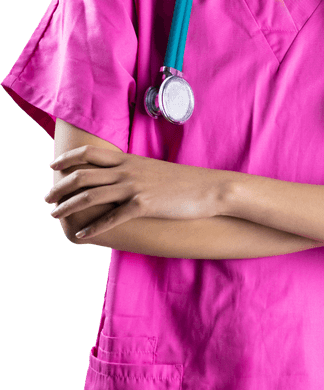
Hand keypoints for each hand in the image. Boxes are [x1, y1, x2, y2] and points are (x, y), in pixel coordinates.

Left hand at [43, 144, 229, 238]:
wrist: (210, 189)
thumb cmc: (185, 182)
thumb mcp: (155, 171)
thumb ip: (135, 172)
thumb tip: (122, 179)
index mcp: (129, 160)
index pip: (90, 153)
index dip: (68, 159)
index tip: (53, 166)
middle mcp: (127, 170)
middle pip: (83, 174)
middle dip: (60, 187)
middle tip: (47, 199)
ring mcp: (134, 187)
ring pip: (91, 195)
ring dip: (69, 206)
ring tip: (56, 216)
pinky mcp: (143, 205)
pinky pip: (111, 217)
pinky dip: (93, 227)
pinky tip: (82, 235)